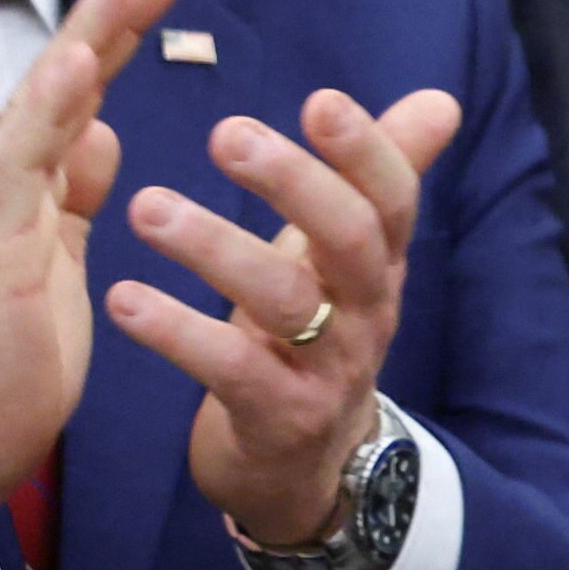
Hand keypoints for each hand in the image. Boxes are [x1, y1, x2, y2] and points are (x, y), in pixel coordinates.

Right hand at [0, 0, 176, 551]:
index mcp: (25, 181)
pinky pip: (18, 162)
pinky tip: (80, 65)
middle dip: (108, 14)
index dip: (116, 32)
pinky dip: (49, 109)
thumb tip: (102, 135)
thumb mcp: (59, 258)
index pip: (78, 92)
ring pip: (38, 104)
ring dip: (83, 39)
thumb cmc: (11, 353)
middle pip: (59, 78)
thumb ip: (73, 193)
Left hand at [115, 85, 464, 550]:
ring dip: (215, 248)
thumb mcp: (348, 258)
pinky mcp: (279, 419)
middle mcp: (367, 313)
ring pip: (286, 302)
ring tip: (147, 208)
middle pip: (349, 239)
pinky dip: (177, 332)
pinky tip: (125, 298)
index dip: (366, 150)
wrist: (304, 470)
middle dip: (293, 183)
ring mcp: (327, 370)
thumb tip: (443, 99)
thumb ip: (386, 176)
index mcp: (378, 264)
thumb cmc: (316, 337)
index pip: (392, 198)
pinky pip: (231, 370)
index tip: (320, 100)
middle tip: (224, 133)